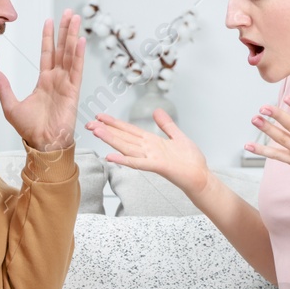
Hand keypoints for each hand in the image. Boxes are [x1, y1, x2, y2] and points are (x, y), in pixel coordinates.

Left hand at [0, 10, 85, 150]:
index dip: (49, 37)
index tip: (50, 20)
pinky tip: (80, 40)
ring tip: (76, 19)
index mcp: (45, 82)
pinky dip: (78, 54)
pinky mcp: (72, 91)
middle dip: (65, 30)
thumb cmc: (29, 130)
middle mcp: (57, 80)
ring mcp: (66, 84)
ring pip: (70, 54)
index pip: (48, 54)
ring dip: (73, 36)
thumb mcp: (11, 106)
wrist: (42, 144)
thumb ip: (3, 88)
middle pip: (62, 49)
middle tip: (70, 12)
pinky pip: (76, 69)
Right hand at [86, 109, 212, 197]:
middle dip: (106, 130)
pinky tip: (111, 156)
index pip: (129, 130)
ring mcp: (151, 158)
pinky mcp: (158, 166)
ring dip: (111, 140)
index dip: (114, 123)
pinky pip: (139, 163)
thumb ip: (166, 124)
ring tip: (96, 132)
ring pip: (127, 147)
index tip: (100, 116)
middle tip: (89, 124)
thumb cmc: (191, 161)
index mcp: (151, 142)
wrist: (200, 177)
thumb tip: (157, 111)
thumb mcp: (178, 136)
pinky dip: (124, 160)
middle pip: (123, 138)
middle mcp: (148, 149)